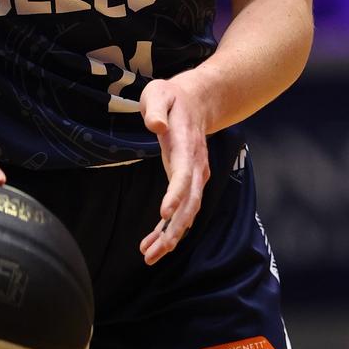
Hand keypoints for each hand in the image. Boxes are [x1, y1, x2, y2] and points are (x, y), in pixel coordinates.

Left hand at [138, 77, 209, 264]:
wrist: (199, 100)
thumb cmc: (173, 97)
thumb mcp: (159, 93)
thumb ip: (155, 108)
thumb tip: (156, 125)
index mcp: (185, 144)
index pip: (184, 173)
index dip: (176, 194)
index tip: (164, 213)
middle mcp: (196, 165)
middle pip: (189, 203)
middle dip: (173, 230)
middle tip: (152, 252)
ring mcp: (196, 175)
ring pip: (188, 213)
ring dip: (171, 236)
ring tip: (149, 255)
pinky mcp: (191, 182)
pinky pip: (184, 210)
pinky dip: (171, 228)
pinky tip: (154, 242)